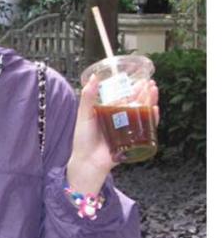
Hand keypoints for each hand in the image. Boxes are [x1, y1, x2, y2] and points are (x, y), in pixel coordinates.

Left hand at [66, 74, 159, 193]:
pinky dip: (152, 119)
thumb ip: (88, 97)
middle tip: (150, 82)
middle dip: (145, 92)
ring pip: (143, 113)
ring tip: (154, 90)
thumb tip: (93, 76)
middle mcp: (120, 120)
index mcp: (109, 112)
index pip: (124, 97)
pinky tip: (154, 110)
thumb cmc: (83, 140)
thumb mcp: (84, 115)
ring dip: (150, 101)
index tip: (138, 78)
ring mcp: (128, 130)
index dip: (132, 88)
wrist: (87, 161)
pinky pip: (146, 129)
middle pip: (136, 103)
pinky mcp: (134, 140)